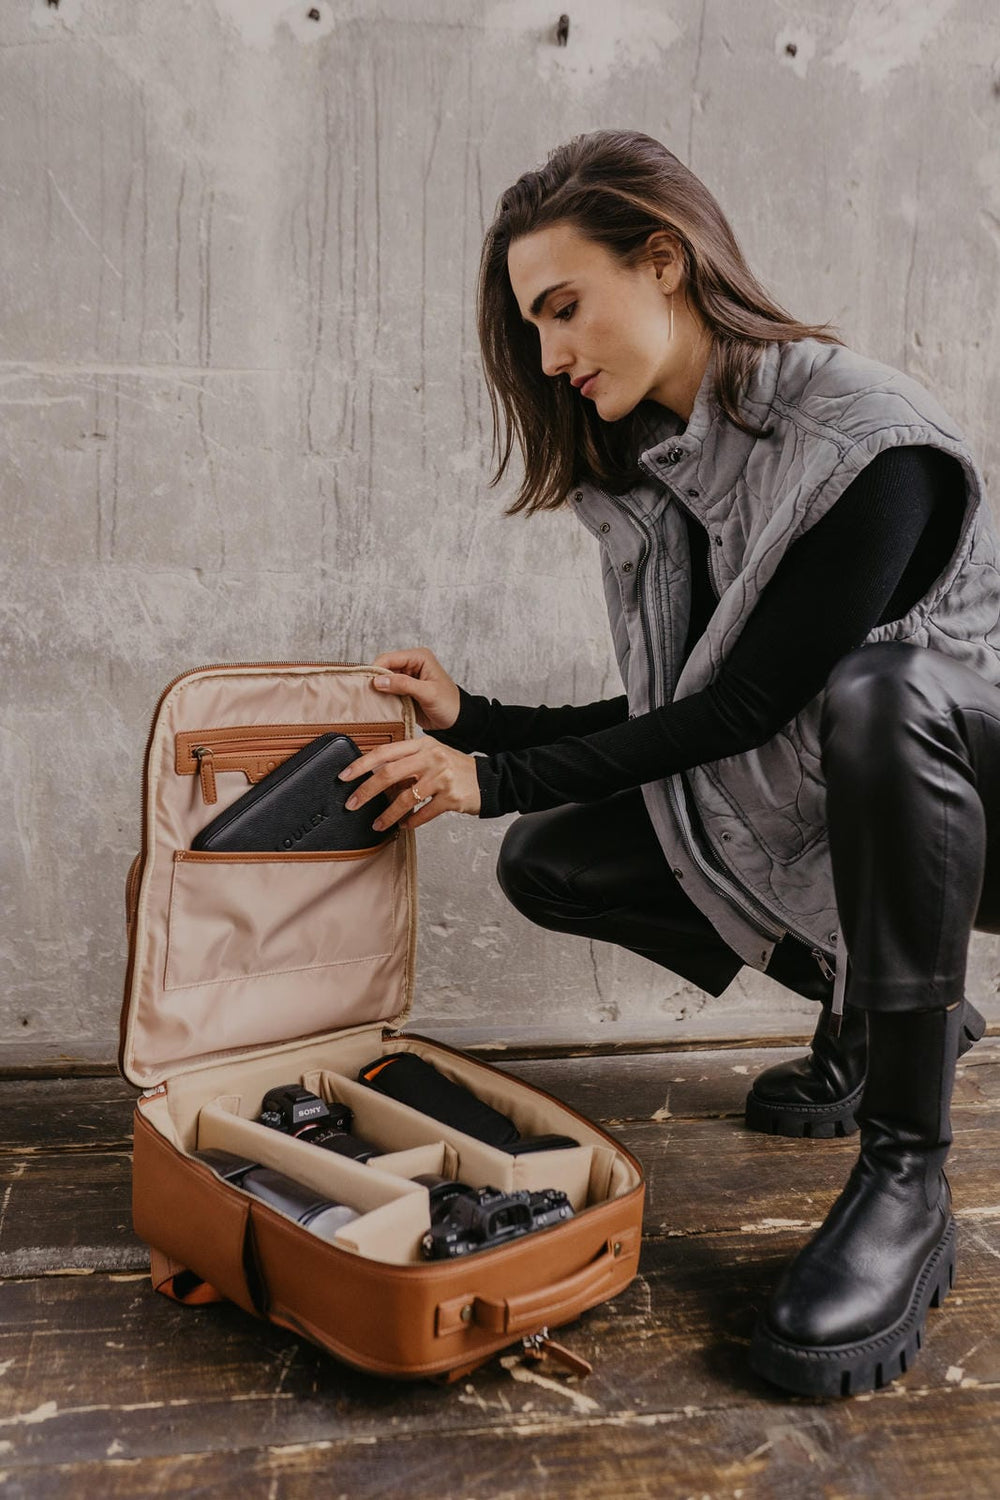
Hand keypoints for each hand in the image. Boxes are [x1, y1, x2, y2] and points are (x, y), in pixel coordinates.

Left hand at [339, 736, 480, 832]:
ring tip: (377, 824)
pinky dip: (411, 822)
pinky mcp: (451, 797)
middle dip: (366, 791)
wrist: (490, 780)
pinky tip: (404, 826)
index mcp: (422, 744)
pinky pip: (424, 813)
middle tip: (352, 804)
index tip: (344, 776)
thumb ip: (407, 762)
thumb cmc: (455, 769)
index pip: (385, 751)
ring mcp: (442, 777)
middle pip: (389, 773)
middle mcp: (431, 758)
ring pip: (405, 798)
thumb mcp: (432, 756)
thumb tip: (375, 778)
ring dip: (388, 814)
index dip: (362, 764)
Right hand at [369, 646, 460, 731]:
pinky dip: (382, 697)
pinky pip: (387, 690)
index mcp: (419, 657)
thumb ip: (404, 685)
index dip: (376, 670)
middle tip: (367, 694)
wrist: (455, 721)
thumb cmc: (448, 704)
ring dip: (377, 689)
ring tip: (371, 700)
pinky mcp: (403, 690)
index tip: (368, 685)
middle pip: (383, 667)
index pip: (389, 658)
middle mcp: (411, 664)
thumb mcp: (428, 693)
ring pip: (383, 679)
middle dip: (375, 680)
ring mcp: (406, 677)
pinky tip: (378, 704)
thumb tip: (379, 681)